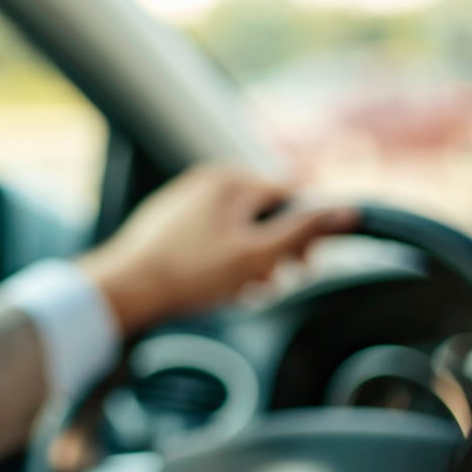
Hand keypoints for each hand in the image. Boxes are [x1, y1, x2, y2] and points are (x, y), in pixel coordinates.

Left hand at [77, 165, 358, 334]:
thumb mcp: (257, 255)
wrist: (125, 289)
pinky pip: (212, 238)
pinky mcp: (170, 223)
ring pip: (238, 229)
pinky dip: (223, 261)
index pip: (290, 196)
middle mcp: (207, 182)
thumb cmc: (191, 273)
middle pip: (264, 213)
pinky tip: (216, 288)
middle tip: (269, 283)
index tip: (304, 265)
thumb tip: (346, 211)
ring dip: (249, 261)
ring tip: (240, 291)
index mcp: (231, 180)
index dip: (305, 232)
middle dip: (274, 250)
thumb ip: (302, 231)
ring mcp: (186, 201)